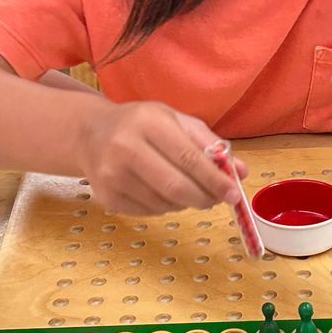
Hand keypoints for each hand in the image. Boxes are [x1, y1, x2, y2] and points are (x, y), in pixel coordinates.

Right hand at [77, 100, 243, 216]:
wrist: (90, 134)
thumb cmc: (140, 125)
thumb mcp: (175, 120)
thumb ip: (209, 144)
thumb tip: (241, 172)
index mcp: (147, 123)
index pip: (189, 158)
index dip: (215, 180)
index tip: (233, 193)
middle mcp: (125, 148)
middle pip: (176, 187)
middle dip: (204, 198)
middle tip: (216, 200)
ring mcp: (112, 176)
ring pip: (165, 204)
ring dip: (185, 203)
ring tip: (185, 189)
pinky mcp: (107, 198)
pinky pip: (150, 212)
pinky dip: (166, 207)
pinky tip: (161, 191)